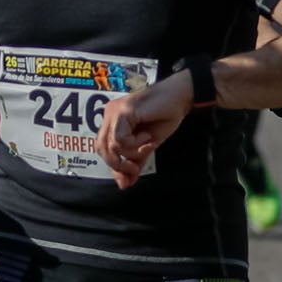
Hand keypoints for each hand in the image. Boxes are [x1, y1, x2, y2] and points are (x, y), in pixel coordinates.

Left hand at [95, 73, 194, 187]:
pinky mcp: (122, 111)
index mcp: (113, 121)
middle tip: (136, 168)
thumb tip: (125, 184)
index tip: (127, 180)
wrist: (180, 97)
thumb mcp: (147, 145)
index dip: (114, 166)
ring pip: (111, 145)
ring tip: (147, 146)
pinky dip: (134, 143)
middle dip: (117, 164)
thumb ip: (135, 161)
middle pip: (101, 148)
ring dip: (131, 153)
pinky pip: (120, 138)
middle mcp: (109, 115)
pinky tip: (147, 136)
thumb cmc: (166, 116)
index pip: (103, 149)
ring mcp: (114, 112)